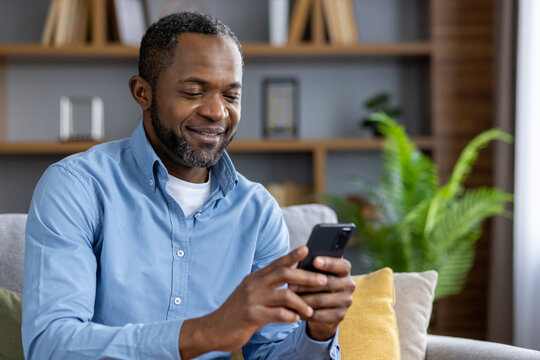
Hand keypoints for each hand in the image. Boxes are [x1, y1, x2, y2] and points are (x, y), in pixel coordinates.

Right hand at [178, 246, 326, 358]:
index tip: (307, 248)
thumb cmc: (236, 312)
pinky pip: (276, 314)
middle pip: (284, 274)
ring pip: (284, 295)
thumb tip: (287, 278)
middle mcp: (253, 285)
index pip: (276, 263)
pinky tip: (296, 320)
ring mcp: (252, 299)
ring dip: (301, 302)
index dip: (292, 255)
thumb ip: (266, 285)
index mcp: (254, 278)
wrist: (213, 329)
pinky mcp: (251, 316)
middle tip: (323, 280)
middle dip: (306, 276)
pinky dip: (289, 316)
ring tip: (311, 310)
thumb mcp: (249, 294)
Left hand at [289, 255, 355, 340]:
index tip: (314, 260)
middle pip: (328, 283)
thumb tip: (300, 262)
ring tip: (289, 297)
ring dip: (303, 299)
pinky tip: (294, 309)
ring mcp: (346, 302)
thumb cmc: (316, 283)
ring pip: (321, 300)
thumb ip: (313, 268)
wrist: (323, 308)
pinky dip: (304, 312)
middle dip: (307, 283)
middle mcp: (349, 285)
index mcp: (345, 271)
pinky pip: (319, 315)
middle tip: (290, 284)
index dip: (329, 263)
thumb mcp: (317, 273)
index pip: (342, 265)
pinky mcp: (339, 316)